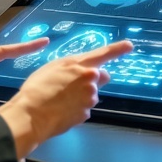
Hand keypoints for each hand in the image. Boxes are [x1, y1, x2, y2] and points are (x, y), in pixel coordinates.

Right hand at [0, 40, 133, 157]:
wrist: (31, 115)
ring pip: (90, 95)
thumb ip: (73, 67)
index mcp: (80, 65)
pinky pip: (83, 109)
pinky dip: (75, 110)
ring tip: (59, 100)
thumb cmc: (37, 88)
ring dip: (81, 96)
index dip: (118, 49)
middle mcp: (89, 80)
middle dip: (93, 79)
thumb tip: (88, 72)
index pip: (103, 54)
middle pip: (100, 77)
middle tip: (73, 85)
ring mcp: (89, 99)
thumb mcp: (53, 68)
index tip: (129, 46)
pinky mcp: (85, 114)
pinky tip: (60, 110)